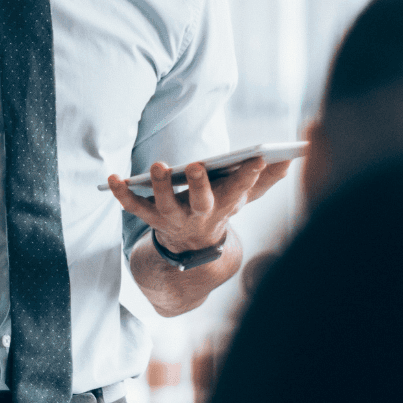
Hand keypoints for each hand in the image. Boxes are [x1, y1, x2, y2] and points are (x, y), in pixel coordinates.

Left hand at [107, 156, 292, 252]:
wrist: (192, 247)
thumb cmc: (219, 208)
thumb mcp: (244, 197)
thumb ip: (265, 179)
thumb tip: (292, 159)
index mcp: (224, 206)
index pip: (240, 190)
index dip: (248, 175)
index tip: (257, 156)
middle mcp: (198, 214)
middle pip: (201, 201)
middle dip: (199, 184)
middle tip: (195, 164)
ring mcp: (172, 217)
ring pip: (164, 204)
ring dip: (160, 186)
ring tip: (156, 166)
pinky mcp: (148, 217)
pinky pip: (131, 206)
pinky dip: (120, 193)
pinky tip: (111, 177)